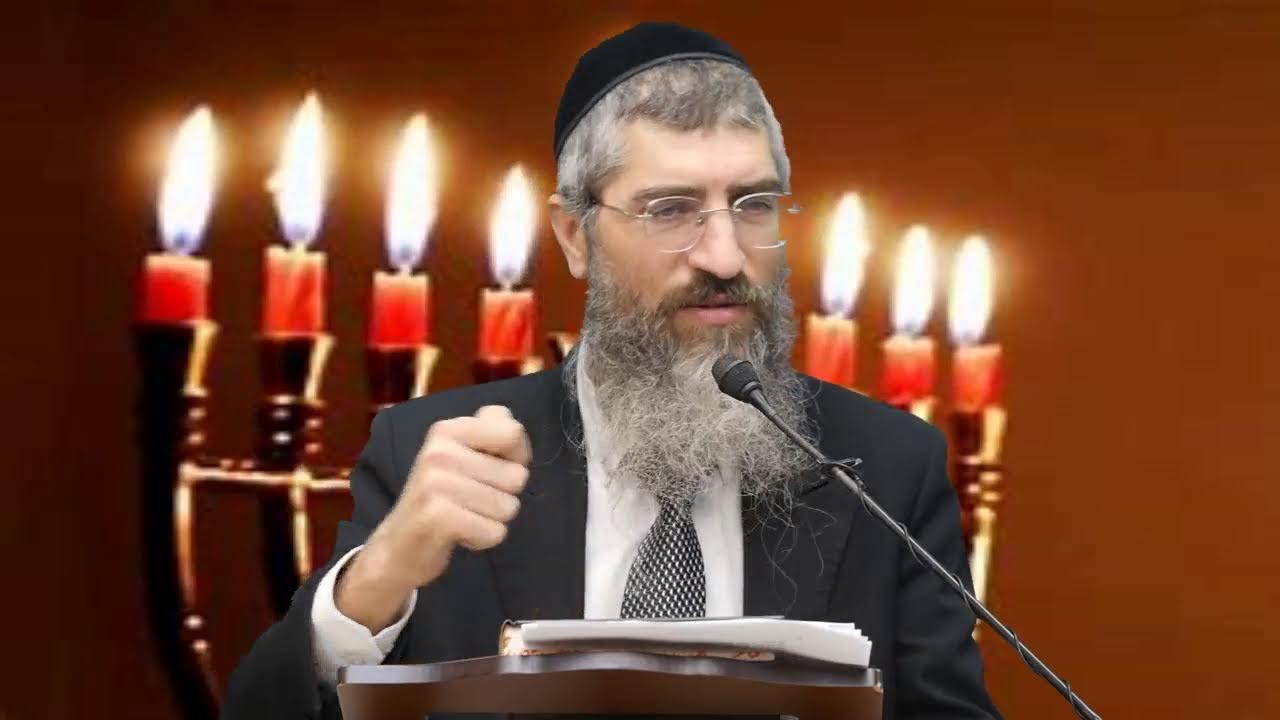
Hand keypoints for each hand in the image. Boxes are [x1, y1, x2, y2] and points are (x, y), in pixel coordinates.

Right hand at [336, 405, 530, 631]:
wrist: (398, 546)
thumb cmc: (439, 497)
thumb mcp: (460, 455)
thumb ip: (490, 434)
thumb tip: (513, 427)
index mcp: (447, 429)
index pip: (512, 431)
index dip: (517, 456)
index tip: (492, 469)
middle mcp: (440, 450)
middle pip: (517, 475)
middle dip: (502, 495)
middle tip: (469, 499)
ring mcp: (436, 483)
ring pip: (509, 506)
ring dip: (492, 519)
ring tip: (463, 516)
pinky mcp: (438, 517)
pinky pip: (495, 531)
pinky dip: (483, 539)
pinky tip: (459, 533)